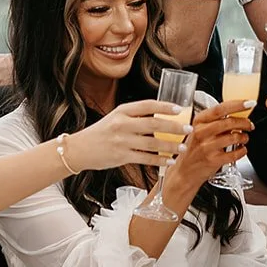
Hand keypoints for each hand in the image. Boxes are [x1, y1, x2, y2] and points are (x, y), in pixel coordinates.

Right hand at [69, 99, 188, 170]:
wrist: (79, 149)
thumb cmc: (101, 133)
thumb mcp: (116, 118)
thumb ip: (136, 117)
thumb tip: (162, 117)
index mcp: (122, 111)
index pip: (147, 105)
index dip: (165, 107)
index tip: (179, 110)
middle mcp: (122, 124)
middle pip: (153, 124)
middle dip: (174, 127)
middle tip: (187, 129)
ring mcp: (122, 141)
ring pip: (152, 144)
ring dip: (170, 146)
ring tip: (182, 147)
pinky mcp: (121, 156)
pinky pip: (145, 158)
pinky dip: (159, 160)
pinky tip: (169, 161)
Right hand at [168, 102, 252, 186]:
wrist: (184, 172)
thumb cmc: (194, 151)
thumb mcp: (199, 131)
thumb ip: (215, 122)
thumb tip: (237, 114)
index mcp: (198, 121)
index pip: (220, 109)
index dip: (238, 105)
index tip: (250, 103)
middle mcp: (200, 132)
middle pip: (229, 122)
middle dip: (244, 123)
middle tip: (250, 125)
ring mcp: (206, 147)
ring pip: (233, 137)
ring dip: (244, 137)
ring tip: (244, 138)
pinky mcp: (212, 160)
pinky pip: (234, 153)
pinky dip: (242, 151)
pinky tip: (241, 150)